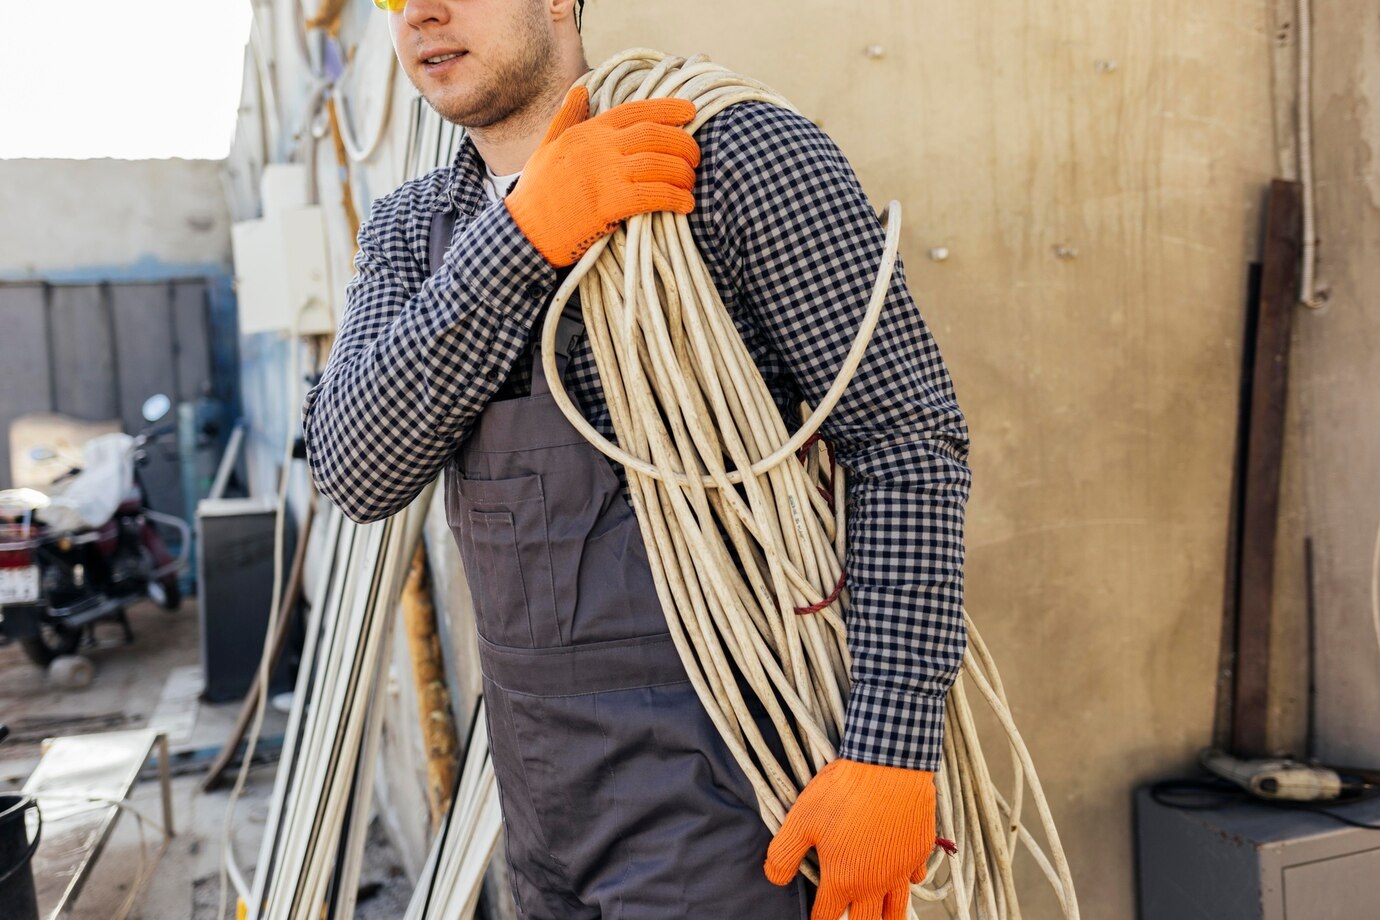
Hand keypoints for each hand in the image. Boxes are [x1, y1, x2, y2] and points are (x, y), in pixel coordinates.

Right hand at [505, 85, 699, 266]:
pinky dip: (675, 198)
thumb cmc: (537, 192)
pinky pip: (654, 195)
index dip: (669, 108)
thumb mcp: (548, 146)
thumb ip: (568, 117)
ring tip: (691, 184)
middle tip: (695, 158)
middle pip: (656, 135)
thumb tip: (581, 90)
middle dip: (684, 144)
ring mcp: (605, 175)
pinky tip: (685, 205)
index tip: (691, 111)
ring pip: (660, 164)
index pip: (637, 110)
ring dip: (683, 174)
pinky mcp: (610, 204)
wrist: (525, 231)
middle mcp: (600, 147)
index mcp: (589, 131)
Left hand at [764, 759, 936, 919]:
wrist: (889, 766)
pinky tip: (899, 874)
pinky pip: (915, 879)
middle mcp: (874, 883)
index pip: (826, 916)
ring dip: (884, 916)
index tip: (816, 917)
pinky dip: (906, 882)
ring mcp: (900, 870)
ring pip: (896, 911)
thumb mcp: (801, 820)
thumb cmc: (844, 791)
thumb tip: (775, 878)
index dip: (818, 919)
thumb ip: (784, 854)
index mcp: (843, 880)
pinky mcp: (919, 853)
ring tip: (875, 914)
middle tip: (845, 913)